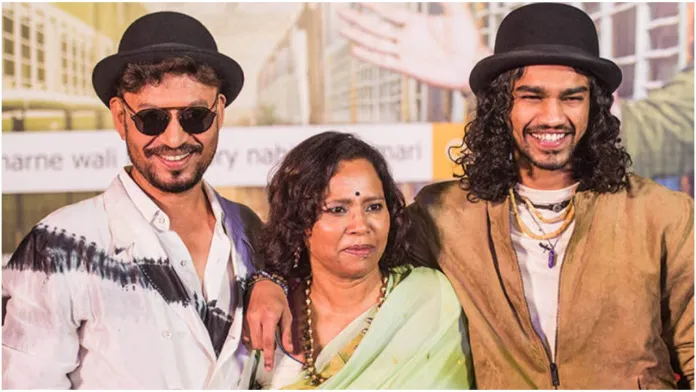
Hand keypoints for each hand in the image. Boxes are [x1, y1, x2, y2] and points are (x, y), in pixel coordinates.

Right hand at [244, 279, 292, 370]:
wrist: (263, 284)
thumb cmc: (278, 298)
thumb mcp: (287, 314)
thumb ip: (287, 333)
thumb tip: (289, 349)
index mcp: (269, 317)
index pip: (267, 341)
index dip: (269, 356)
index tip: (269, 367)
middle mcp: (256, 318)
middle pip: (258, 344)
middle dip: (265, 347)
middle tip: (272, 339)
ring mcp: (247, 318)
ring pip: (251, 341)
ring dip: (259, 342)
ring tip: (266, 331)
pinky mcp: (242, 319)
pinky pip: (247, 335)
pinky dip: (254, 337)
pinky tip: (259, 329)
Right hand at [338, 2, 489, 91]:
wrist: (473, 66)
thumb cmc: (469, 40)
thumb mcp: (457, 11)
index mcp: (416, 23)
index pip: (388, 12)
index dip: (373, 5)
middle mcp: (407, 38)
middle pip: (375, 26)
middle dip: (357, 19)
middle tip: (339, 12)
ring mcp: (405, 53)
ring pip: (375, 42)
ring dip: (358, 36)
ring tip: (341, 29)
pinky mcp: (407, 68)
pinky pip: (383, 60)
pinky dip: (369, 55)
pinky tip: (354, 50)